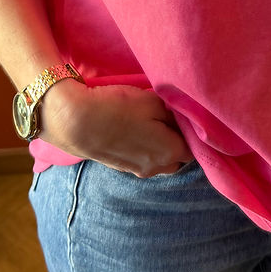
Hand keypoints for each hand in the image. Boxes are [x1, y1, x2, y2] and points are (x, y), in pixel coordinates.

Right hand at [39, 81, 192, 178]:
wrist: (74, 122)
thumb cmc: (117, 108)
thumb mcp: (152, 101)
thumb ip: (173, 112)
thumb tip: (183, 119)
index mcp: (172, 152)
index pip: (196, 146)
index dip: (192, 130)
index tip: (184, 114)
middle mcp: (159, 167)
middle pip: (180, 156)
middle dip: (178, 140)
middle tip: (168, 118)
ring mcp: (139, 170)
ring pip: (161, 160)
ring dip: (161, 146)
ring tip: (149, 125)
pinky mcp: (122, 168)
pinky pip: (144, 160)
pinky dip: (144, 149)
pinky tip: (133, 132)